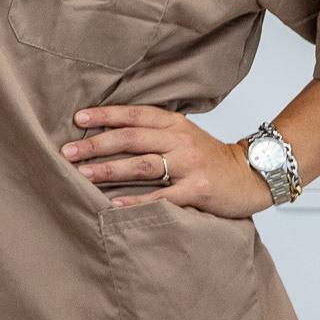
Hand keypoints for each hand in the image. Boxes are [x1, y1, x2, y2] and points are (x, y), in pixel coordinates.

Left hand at [63, 104, 272, 217]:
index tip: (77, 119)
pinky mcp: (198, 190)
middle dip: (96, 144)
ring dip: (109, 169)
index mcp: (174, 124)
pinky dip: (137, 200)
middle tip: (67, 151)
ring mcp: (189, 165)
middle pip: (131, 138)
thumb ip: (153, 131)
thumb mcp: (183, 135)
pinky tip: (114, 204)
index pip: (134, 115)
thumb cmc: (209, 158)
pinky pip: (162, 195)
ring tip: (82, 174)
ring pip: (142, 164)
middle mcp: (180, 140)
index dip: (105, 115)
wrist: (253, 175)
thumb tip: (108, 132)